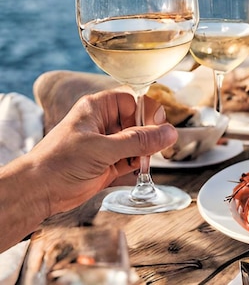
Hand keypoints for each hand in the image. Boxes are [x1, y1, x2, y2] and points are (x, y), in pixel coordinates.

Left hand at [25, 90, 176, 215]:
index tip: (157, 126)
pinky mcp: (109, 163)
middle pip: (139, 121)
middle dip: (149, 134)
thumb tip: (169, 132)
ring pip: (138, 141)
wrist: (37, 192)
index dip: (148, 110)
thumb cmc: (58, 162)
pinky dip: (138, 164)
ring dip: (145, 151)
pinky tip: (138, 169)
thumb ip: (139, 141)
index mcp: (98, 108)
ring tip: (144, 160)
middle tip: (154, 147)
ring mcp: (107, 144)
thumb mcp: (103, 148)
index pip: (134, 99)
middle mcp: (104, 123)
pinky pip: (133, 159)